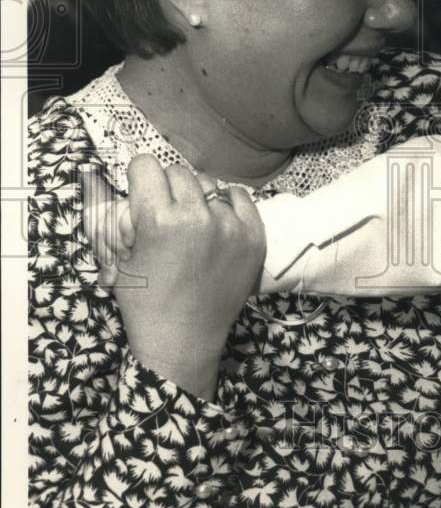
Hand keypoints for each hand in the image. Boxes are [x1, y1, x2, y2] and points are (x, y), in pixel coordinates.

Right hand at [81, 155, 265, 399]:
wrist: (184, 342)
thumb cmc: (145, 303)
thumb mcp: (120, 257)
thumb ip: (126, 217)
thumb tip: (137, 188)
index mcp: (158, 220)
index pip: (146, 165)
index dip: (140, 179)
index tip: (142, 194)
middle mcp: (196, 216)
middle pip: (178, 172)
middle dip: (167, 190)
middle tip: (166, 215)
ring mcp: (230, 225)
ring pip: (209, 184)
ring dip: (197, 199)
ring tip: (193, 225)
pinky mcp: (253, 235)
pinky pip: (239, 197)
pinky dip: (227, 205)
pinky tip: (217, 225)